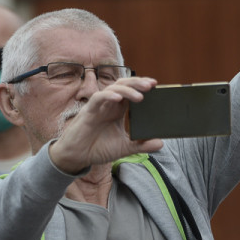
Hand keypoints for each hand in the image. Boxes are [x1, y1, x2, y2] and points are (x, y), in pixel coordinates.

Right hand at [48, 76, 162, 173]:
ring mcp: (99, 106)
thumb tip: (161, 143)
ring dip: (127, 90)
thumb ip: (142, 145)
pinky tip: (117, 98)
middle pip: (124, 85)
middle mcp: (109, 105)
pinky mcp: (88, 111)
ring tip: (140, 96)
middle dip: (137, 83)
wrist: (77, 157)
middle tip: (151, 85)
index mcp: (118, 110)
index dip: (142, 86)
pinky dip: (108, 96)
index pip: (132, 92)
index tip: (156, 85)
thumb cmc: (98, 148)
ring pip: (113, 89)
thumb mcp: (124, 148)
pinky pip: (98, 98)